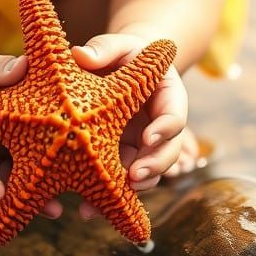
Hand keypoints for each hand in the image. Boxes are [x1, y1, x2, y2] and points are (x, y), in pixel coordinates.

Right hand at [0, 53, 63, 218]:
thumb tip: (21, 65)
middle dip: (13, 203)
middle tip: (30, 211)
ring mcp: (7, 160)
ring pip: (17, 188)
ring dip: (36, 201)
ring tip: (56, 211)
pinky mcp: (28, 158)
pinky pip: (38, 177)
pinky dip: (52, 187)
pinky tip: (76, 191)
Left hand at [72, 31, 187, 219]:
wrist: (116, 70)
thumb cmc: (121, 53)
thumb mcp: (117, 46)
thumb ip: (104, 48)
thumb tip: (81, 54)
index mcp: (168, 97)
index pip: (175, 114)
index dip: (165, 128)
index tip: (148, 137)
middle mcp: (160, 126)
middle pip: (167, 151)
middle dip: (153, 166)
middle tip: (135, 177)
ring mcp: (143, 145)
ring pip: (146, 172)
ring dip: (132, 190)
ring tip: (111, 202)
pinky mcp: (124, 158)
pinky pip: (122, 181)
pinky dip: (110, 197)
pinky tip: (88, 209)